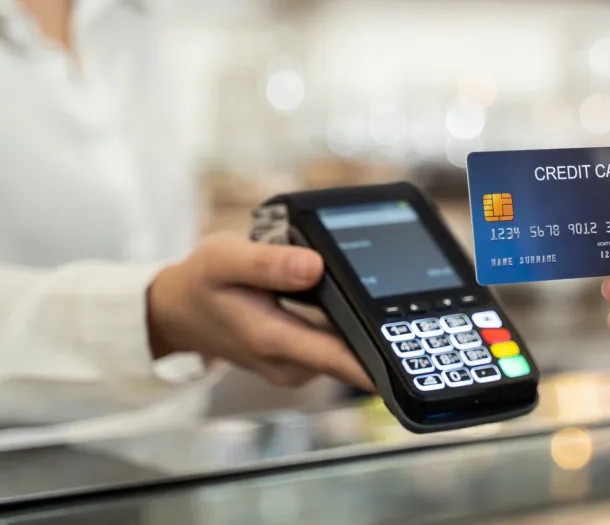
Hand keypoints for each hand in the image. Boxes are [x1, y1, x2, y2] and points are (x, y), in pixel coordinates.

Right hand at [146, 232, 372, 390]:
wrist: (180, 311)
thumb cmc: (202, 282)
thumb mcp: (224, 259)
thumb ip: (268, 263)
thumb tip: (314, 266)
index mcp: (274, 340)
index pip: (342, 359)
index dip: (382, 357)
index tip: (414, 349)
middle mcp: (290, 364)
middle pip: (352, 353)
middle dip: (376, 326)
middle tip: (391, 286)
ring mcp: (296, 367)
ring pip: (345, 349)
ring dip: (359, 323)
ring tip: (361, 285)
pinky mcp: (299, 362)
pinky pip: (333, 345)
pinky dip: (342, 323)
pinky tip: (339, 297)